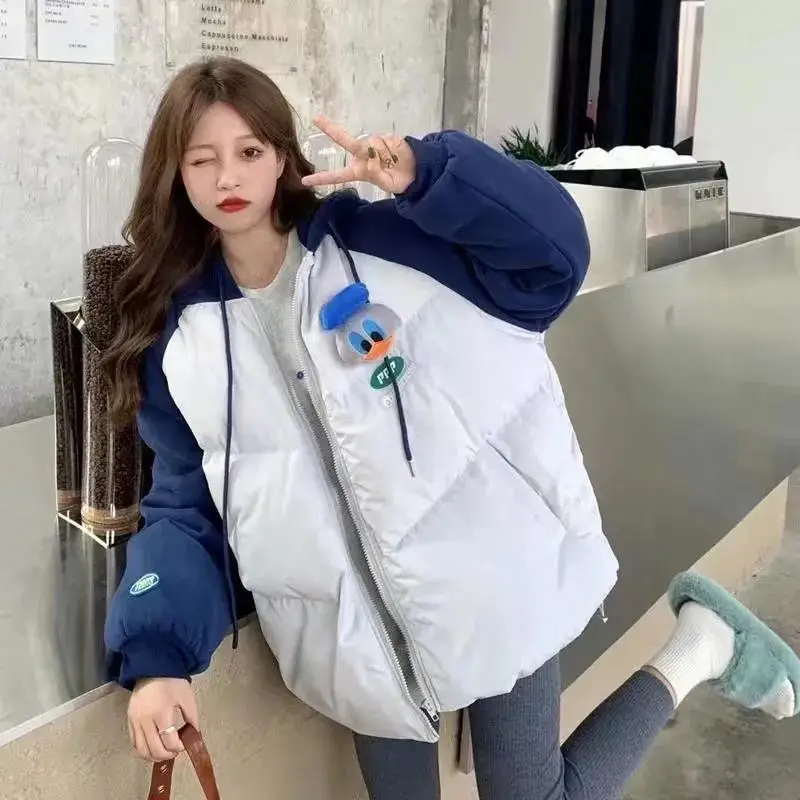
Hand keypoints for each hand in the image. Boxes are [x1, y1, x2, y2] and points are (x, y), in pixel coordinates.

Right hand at [127, 677, 199, 761]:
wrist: (152, 668)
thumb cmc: (171, 681)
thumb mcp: (186, 696)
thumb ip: (192, 716)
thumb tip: (195, 733)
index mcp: (160, 713)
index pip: (168, 740)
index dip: (178, 747)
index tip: (184, 745)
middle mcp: (145, 720)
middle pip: (154, 749)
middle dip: (167, 755)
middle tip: (176, 751)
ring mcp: (135, 722)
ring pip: (141, 750)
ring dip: (154, 756)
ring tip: (164, 753)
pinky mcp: (129, 720)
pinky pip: (134, 743)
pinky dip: (143, 749)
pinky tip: (153, 747)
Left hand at [301, 115, 416, 194]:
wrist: (415, 171)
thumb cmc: (398, 181)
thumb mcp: (387, 184)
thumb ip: (378, 175)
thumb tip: (372, 162)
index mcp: (359, 171)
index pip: (338, 175)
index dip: (322, 178)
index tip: (306, 180)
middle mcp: (362, 155)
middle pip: (345, 141)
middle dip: (330, 129)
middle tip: (316, 118)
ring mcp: (373, 145)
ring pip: (372, 143)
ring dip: (383, 152)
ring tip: (393, 161)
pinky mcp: (385, 137)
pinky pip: (384, 140)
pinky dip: (390, 148)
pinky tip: (396, 153)